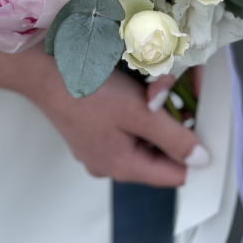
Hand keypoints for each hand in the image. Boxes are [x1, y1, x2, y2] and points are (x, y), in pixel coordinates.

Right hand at [34, 66, 208, 187]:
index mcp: (123, 167)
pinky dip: (136, 106)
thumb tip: (201, 160)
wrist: (41, 68)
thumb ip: (173, 138)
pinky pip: (124, 123)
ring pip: (142, 134)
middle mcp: (109, 162)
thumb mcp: (138, 112)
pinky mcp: (90, 126)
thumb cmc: (88, 89)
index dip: (194, 147)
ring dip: (154, 110)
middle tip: (173, 92)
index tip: (200, 117)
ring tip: (154, 84)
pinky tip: (134, 86)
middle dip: (172, 121)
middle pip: (158, 152)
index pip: (175, 173)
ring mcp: (97, 145)